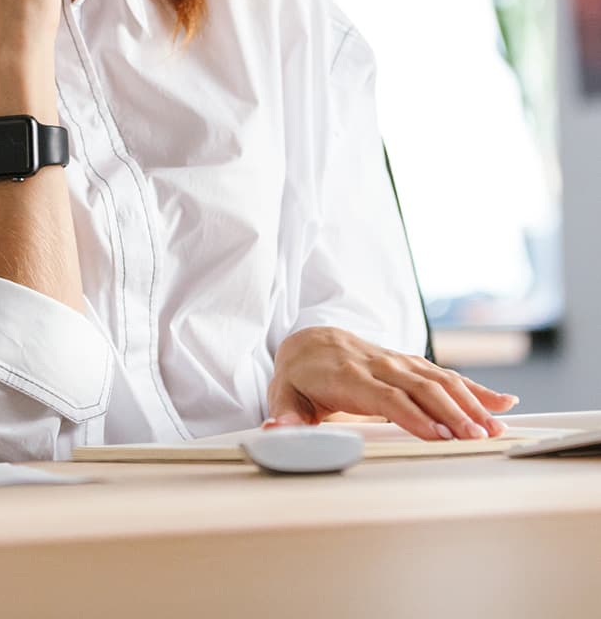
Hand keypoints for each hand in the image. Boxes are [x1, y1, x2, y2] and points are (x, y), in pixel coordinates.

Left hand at [267, 326, 519, 440]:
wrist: (307, 342)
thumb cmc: (298, 377)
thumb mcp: (284, 395)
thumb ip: (286, 413)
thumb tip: (278, 428)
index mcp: (348, 376)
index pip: (385, 397)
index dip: (413, 415)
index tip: (437, 436)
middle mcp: (377, 364)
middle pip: (420, 387)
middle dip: (450, 412)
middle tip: (476, 438)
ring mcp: (397, 361)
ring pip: (438, 378)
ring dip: (469, 402)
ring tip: (494, 428)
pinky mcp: (410, 363)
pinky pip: (444, 373)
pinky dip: (475, 387)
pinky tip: (502, 402)